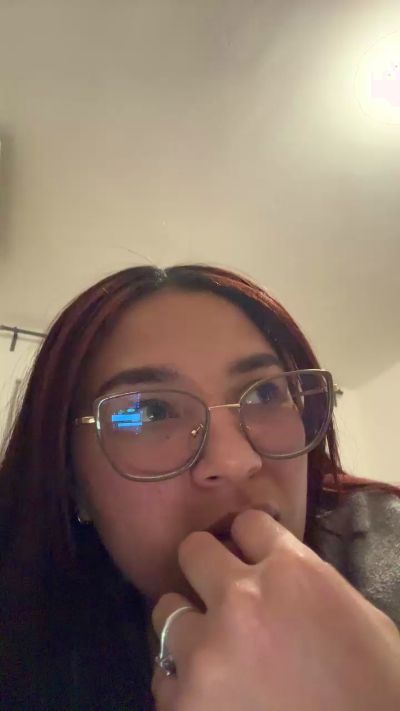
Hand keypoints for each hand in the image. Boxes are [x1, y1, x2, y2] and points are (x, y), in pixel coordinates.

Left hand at [152, 509, 399, 710]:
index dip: (251, 542)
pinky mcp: (184, 702)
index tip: (252, 557)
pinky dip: (183, 683)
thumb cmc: (377, 687)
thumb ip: (309, 583)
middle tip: (220, 594)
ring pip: (167, 610)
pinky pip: (164, 676)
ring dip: (190, 627)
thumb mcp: (359, 617)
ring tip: (211, 654)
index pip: (248, 523)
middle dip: (206, 567)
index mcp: (292, 572)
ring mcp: (205, 651)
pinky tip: (208, 696)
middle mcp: (240, 599)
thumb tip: (279, 573)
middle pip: (193, 550)